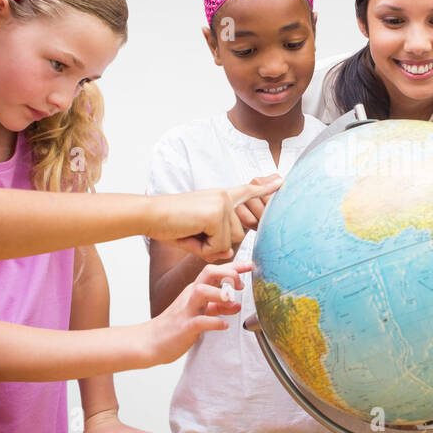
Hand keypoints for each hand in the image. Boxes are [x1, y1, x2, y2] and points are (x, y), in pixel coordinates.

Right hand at [146, 260, 251, 362]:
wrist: (151, 341)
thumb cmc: (176, 325)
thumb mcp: (199, 312)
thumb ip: (218, 307)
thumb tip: (237, 304)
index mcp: (196, 289)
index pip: (215, 271)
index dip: (234, 266)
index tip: (250, 265)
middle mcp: (191, 296)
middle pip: (208, 272)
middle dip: (228, 273)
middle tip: (240, 285)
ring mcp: (187, 310)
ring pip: (202, 292)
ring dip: (220, 294)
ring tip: (232, 302)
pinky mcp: (185, 327)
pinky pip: (200, 321)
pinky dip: (214, 322)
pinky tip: (224, 325)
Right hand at [152, 181, 281, 261]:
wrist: (150, 215)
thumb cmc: (169, 225)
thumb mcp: (199, 233)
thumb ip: (218, 241)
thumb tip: (230, 251)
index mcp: (220, 196)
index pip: (247, 191)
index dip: (264, 188)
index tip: (282, 180)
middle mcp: (224, 197)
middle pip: (238, 234)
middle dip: (216, 243)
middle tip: (192, 232)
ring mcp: (222, 204)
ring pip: (230, 241)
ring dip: (208, 245)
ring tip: (190, 231)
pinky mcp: (216, 214)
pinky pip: (218, 245)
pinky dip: (202, 248)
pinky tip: (189, 233)